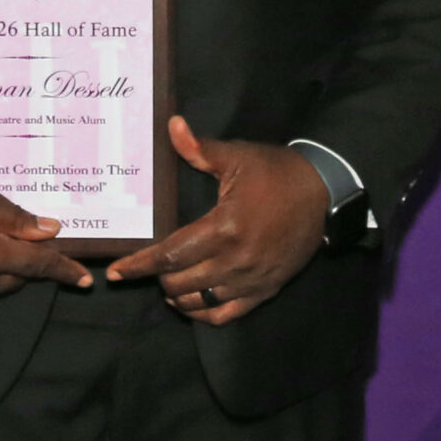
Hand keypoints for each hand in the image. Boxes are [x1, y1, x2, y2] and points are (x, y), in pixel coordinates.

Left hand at [104, 116, 327, 325]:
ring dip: (178, 296)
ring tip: (167, 283)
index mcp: (224, 228)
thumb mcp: (237, 157)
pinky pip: (227, 314)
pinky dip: (204, 313)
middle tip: (148, 266)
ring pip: (200, 303)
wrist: (323, 194)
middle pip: (181, 283)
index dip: (141, 265)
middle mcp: (235, 261)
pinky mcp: (265, 290)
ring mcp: (251, 280)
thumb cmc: (276, 172)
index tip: (117, 272)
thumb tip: (172, 125)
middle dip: (158, 277)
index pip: (171, 255)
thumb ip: (200, 149)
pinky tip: (193, 302)